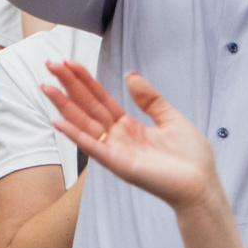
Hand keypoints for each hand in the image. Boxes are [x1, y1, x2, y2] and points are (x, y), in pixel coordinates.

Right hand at [41, 61, 221, 212]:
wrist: (200, 185)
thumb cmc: (190, 158)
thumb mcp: (171, 118)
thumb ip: (149, 98)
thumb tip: (130, 75)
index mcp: (129, 126)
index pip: (101, 98)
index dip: (85, 81)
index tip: (70, 63)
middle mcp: (118, 137)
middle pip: (87, 106)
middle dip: (69, 86)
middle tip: (50, 65)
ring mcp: (115, 150)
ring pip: (83, 123)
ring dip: (64, 105)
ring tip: (47, 86)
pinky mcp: (118, 164)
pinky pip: (92, 147)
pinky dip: (74, 135)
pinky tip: (58, 121)